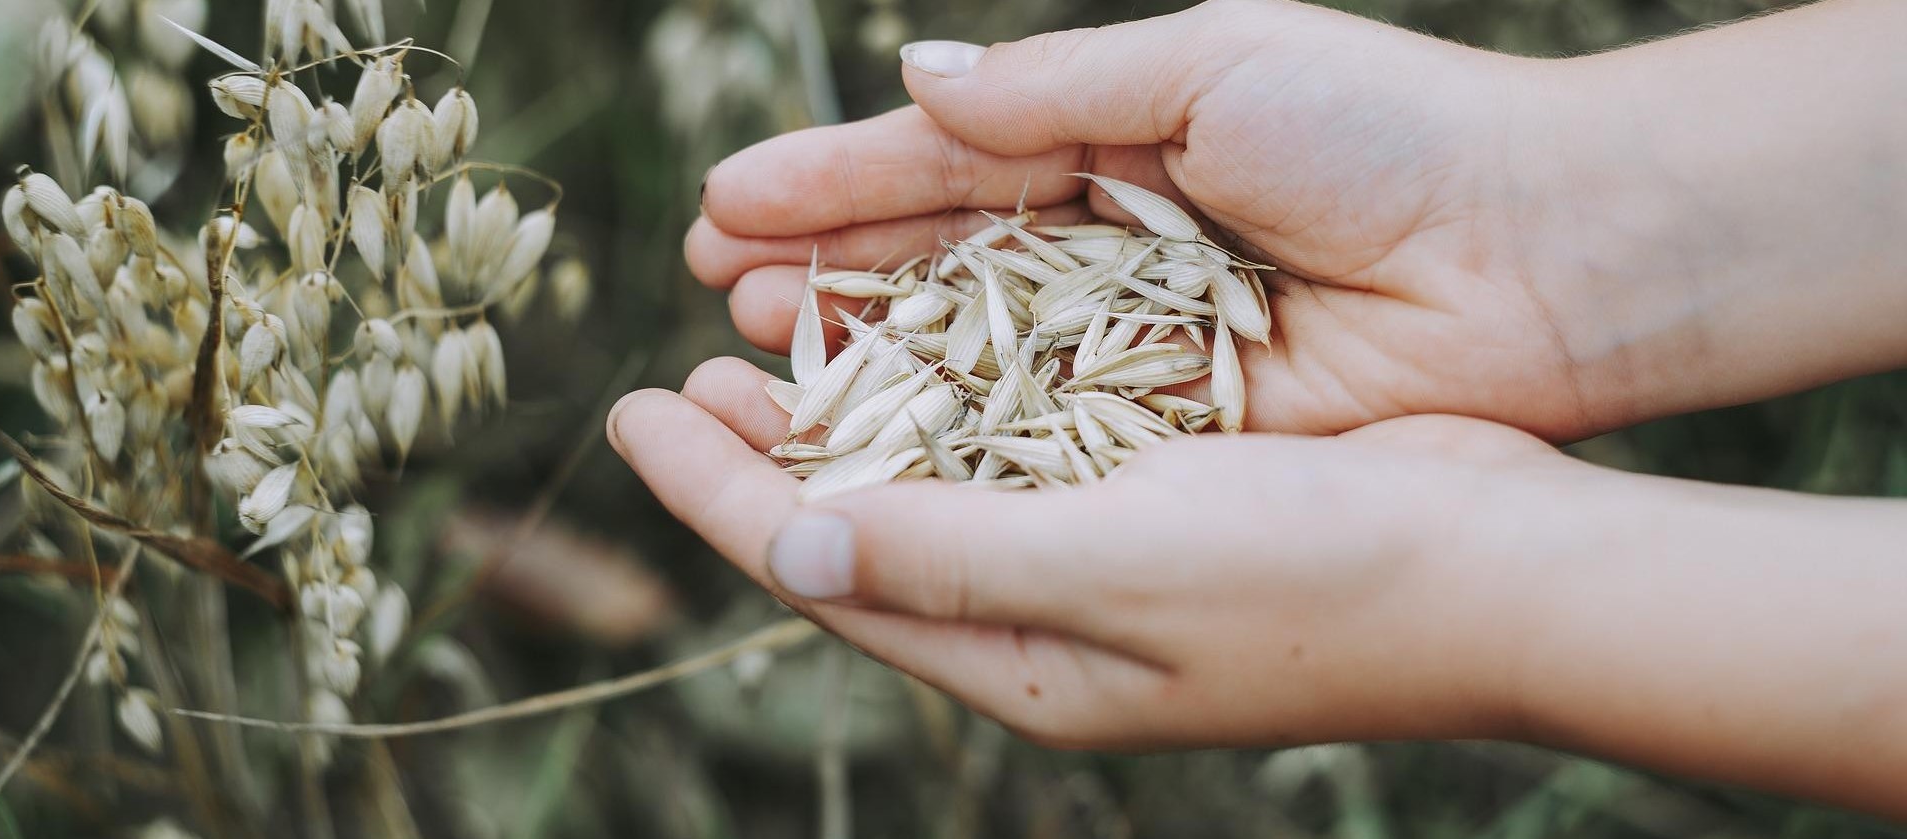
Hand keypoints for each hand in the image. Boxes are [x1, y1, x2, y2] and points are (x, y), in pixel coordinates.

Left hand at [609, 357, 1906, 816]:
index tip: (629, 412)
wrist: (1502, 570)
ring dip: (852, 409)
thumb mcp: (1112, 566)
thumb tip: (783, 546)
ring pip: (937, 478)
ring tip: (774, 337)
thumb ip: (946, 553)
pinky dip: (954, 389)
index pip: (823, 570)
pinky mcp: (1159, 498)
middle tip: (685, 366)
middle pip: (863, 527)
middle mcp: (1046, 621)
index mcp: (1019, 663)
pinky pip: (1019, 443)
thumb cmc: (1316, 579)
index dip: (715, 493)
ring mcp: (1104, 562)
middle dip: (764, 451)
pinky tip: (925, 335)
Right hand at [688, 0, 1906, 441]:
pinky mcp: (1175, 427)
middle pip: (937, 260)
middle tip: (715, 283)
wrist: (1538, 253)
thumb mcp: (1208, 64)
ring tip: (762, 343)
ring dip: (867, 347)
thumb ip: (1051, 86)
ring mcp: (1136, 343)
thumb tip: (915, 77)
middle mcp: (1109, 245)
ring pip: (972, 350)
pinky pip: (1044, 429)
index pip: (943, 161)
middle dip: (826, 265)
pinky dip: (959, 428)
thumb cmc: (1384, 129)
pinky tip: (873, 427)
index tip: (724, 202)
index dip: (833, 181)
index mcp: (1114, 138)